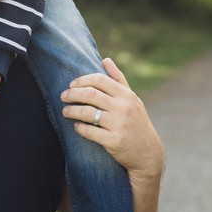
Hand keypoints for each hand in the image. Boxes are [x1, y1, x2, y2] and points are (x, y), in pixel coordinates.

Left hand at [60, 58, 163, 180]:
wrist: (148, 153)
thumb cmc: (137, 122)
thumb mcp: (132, 98)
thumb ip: (118, 79)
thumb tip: (105, 59)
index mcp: (126, 95)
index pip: (100, 80)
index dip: (82, 80)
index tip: (71, 85)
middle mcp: (123, 107)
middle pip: (91, 94)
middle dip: (73, 94)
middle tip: (63, 96)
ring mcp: (119, 124)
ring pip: (87, 112)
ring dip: (72, 110)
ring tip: (65, 111)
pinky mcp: (114, 141)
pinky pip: (90, 131)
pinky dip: (79, 128)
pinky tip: (76, 126)